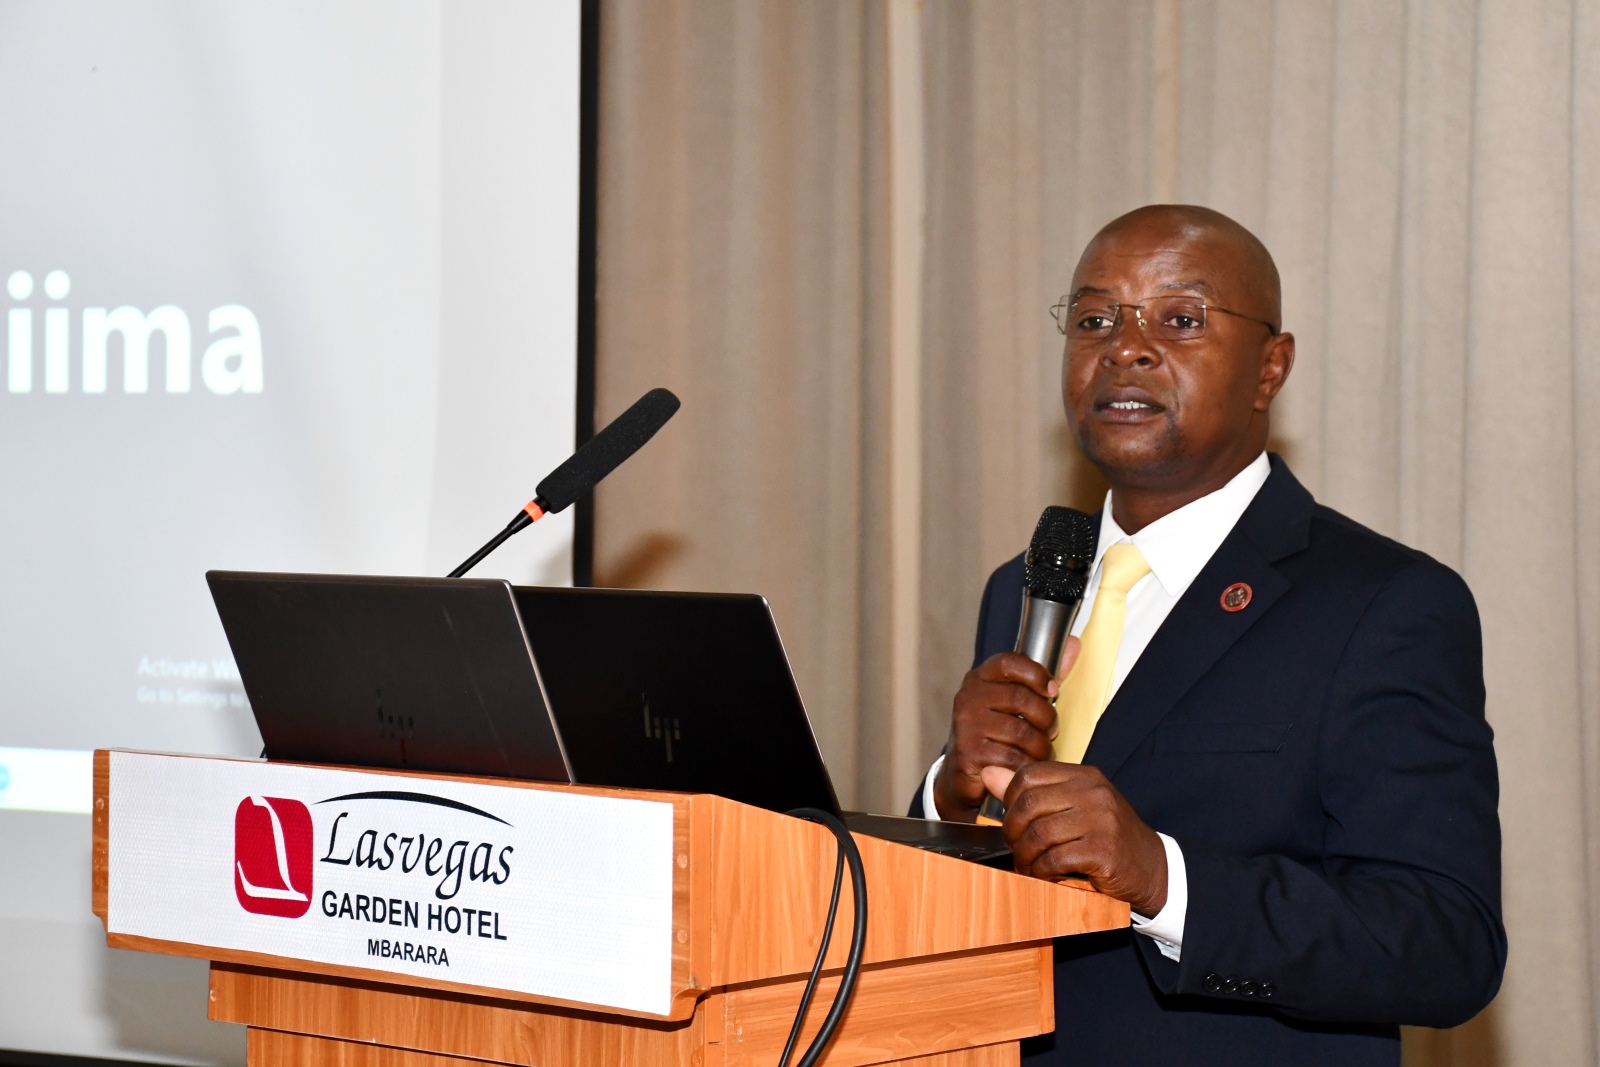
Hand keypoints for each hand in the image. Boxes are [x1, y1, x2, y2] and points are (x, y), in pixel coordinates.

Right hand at [932, 640, 1078, 821]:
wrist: (964, 770)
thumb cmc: (995, 731)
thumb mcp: (1015, 700)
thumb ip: (1043, 676)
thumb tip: (1073, 644)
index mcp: (979, 678)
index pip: (1009, 662)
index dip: (1036, 673)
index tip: (1053, 690)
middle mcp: (968, 698)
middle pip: (1021, 699)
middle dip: (1046, 718)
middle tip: (1051, 731)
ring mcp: (966, 726)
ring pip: (1020, 733)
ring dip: (1040, 747)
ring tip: (1042, 751)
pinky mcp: (969, 754)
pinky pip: (1013, 759)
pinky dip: (1028, 764)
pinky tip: (1027, 765)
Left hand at [982, 762, 1168, 916]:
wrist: (1153, 868)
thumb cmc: (1107, 836)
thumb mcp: (1073, 806)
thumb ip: (1032, 791)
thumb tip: (989, 774)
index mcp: (1084, 776)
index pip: (1028, 775)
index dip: (1010, 800)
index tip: (1015, 821)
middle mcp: (1093, 792)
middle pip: (1028, 804)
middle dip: (1013, 832)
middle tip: (1017, 849)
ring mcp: (1100, 820)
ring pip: (1038, 834)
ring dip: (1025, 857)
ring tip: (1029, 866)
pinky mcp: (1103, 850)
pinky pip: (1054, 859)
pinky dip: (1042, 872)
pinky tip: (1047, 875)